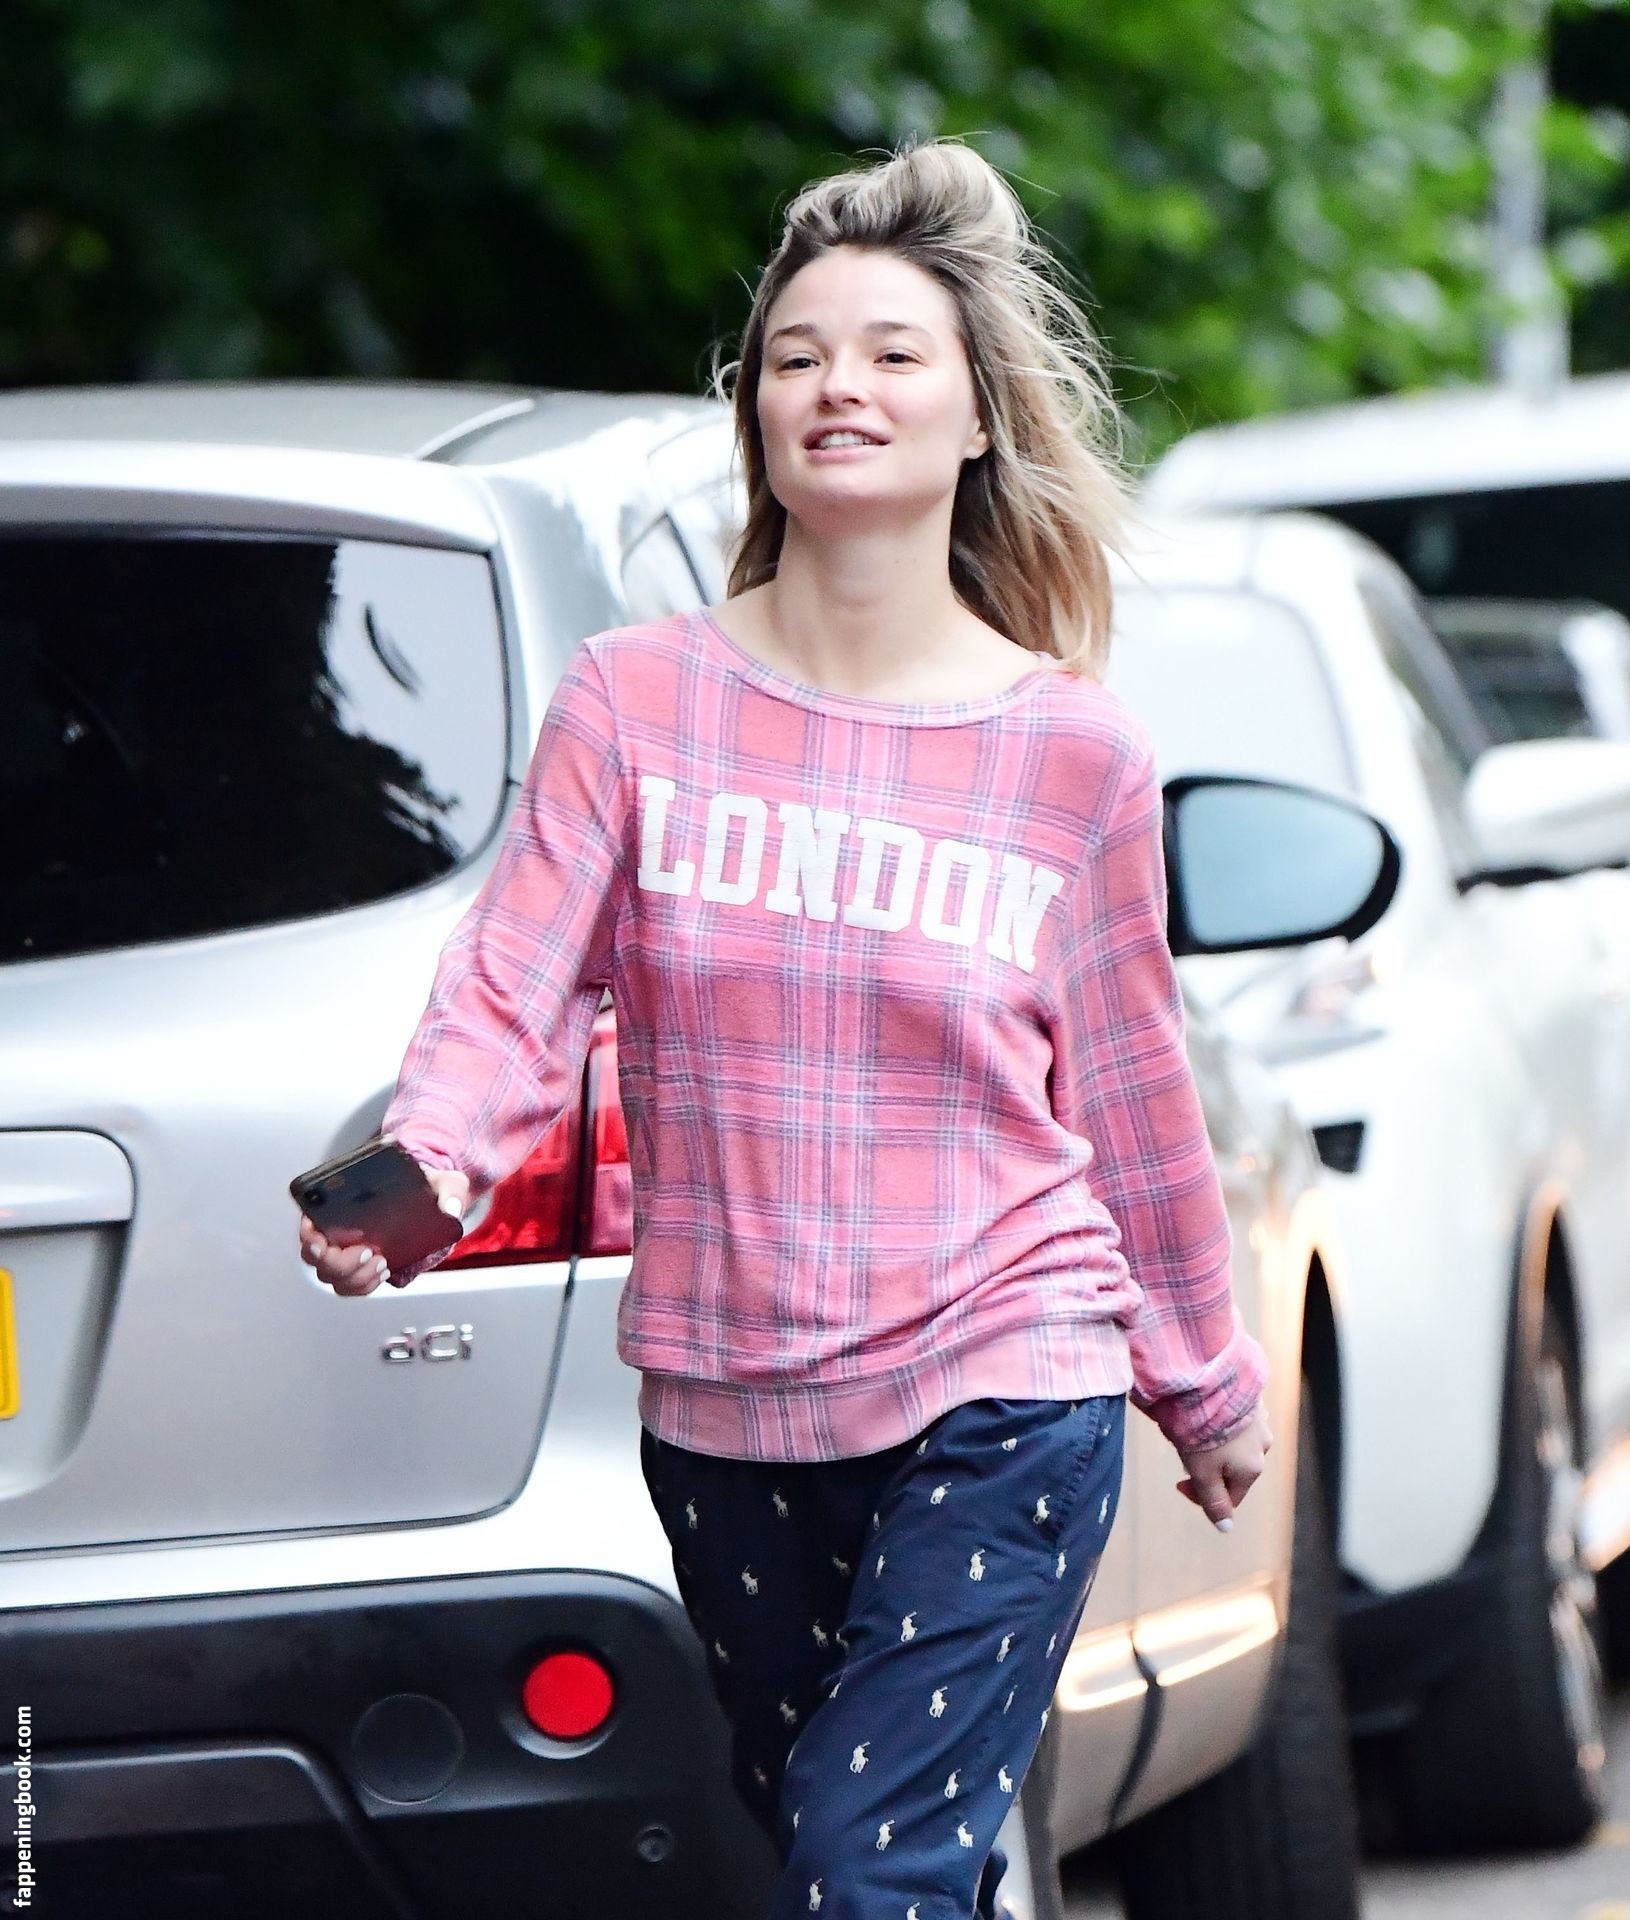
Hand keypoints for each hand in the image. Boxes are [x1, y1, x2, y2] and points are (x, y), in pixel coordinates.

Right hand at [297, 1146, 469, 1296]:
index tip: (322, 1240)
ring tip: (380, 1262)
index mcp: (343, 1204)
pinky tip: (382, 1270)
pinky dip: (364, 1285)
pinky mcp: (361, 1266)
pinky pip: (350, 1286)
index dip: (308, 1236)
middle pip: (317, 1259)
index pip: (310, 1223)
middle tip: (368, 1252)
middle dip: (339, 1263)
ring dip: (354, 1278)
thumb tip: (449, 1210)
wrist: (432, 1202)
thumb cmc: (427, 1188)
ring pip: (332, 1277)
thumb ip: (448, 1190)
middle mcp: (338, 1230)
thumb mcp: (442, 1182)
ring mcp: (347, 1251)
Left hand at [1175, 1400, 1272, 1530]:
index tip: (1179, 1483)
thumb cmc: (1204, 1431)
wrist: (1210, 1381)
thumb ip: (1214, 1501)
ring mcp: (1260, 1421)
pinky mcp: (1252, 1399)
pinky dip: (1222, 1423)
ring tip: (1192, 1430)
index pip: (1230, 1496)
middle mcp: (1263, 1446)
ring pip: (1235, 1443)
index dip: (1202, 1495)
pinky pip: (1237, 1420)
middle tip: (1184, 1452)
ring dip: (1216, 1444)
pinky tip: (1205, 1413)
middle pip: (1233, 1469)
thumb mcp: (1203, 1472)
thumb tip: (1226, 1529)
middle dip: (1209, 1468)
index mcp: (1252, 1468)